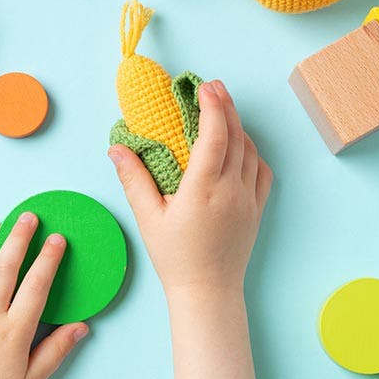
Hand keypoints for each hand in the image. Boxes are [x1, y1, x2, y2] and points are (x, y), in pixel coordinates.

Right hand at [109, 80, 272, 296]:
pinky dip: (252, 151)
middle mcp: (231, 190)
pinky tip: (241, 145)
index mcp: (203, 189)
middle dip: (226, 106)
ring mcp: (248, 199)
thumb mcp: (148, 218)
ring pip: (250, 151)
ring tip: (223, 109)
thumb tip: (117, 147)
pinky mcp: (257, 209)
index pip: (214, 137)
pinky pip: (262, 171)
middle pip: (235, 136)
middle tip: (214, 86)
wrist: (208, 292)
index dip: (212, 107)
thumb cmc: (175, 257)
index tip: (205, 87)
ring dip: (238, 126)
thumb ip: (133, 179)